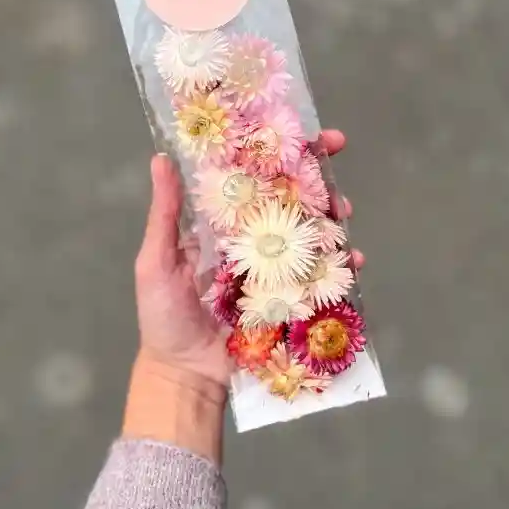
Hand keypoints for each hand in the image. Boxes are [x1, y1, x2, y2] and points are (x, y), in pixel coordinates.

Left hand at [134, 130, 362, 389]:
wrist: (183, 374)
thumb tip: (160, 158)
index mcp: (221, 224)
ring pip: (311, 233)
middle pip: (291, 200)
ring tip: (343, 215)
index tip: (304, 134)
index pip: (252, 177)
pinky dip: (341, 267)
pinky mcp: (290, 298)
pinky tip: (352, 262)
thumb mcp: (156, 262)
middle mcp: (251, 240)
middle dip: (319, 180)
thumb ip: (164, 214)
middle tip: (332, 164)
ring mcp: (274, 269)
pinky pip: (321, 277)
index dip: (277, 153)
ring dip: (333, 219)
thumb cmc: (163, 317)